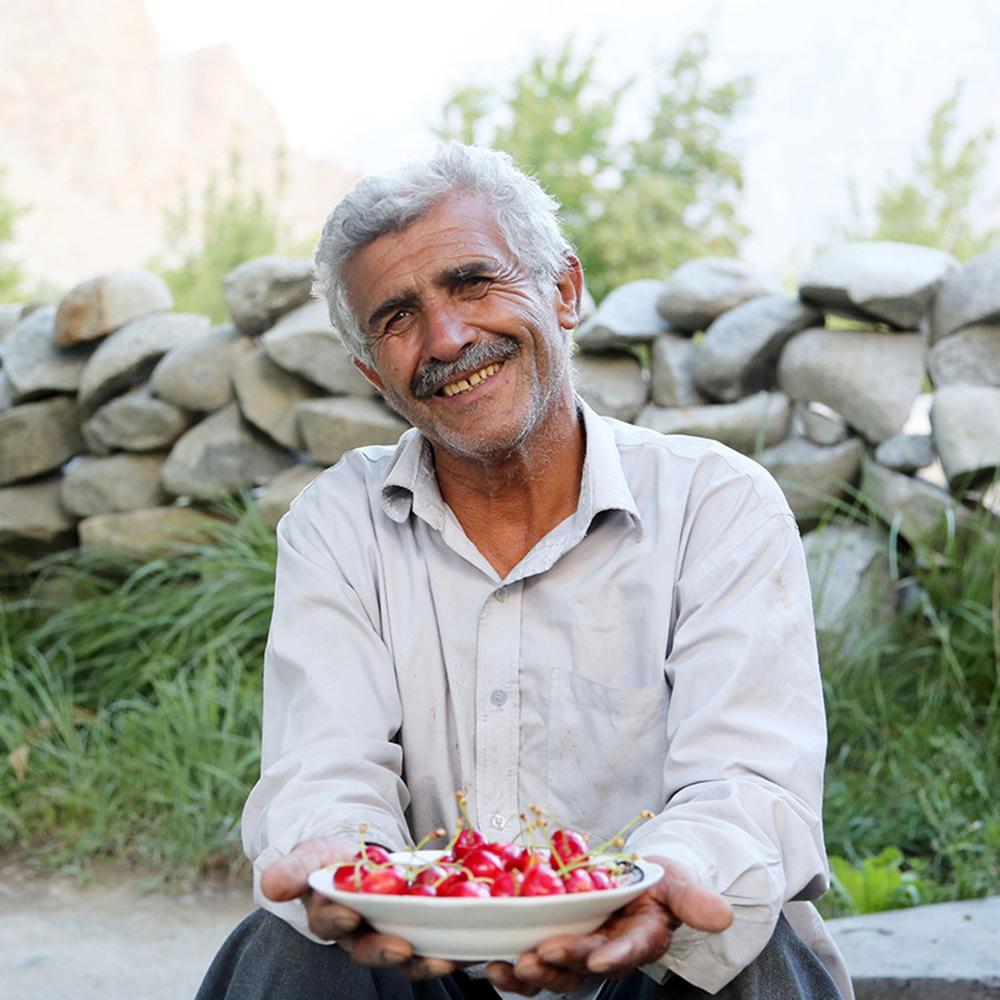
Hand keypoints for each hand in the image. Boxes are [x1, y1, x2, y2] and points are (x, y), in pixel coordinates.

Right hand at [260, 837, 456, 980]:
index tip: (349, 914)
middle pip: (371, 950)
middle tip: (401, 948)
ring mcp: (392, 932)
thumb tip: (269, 885)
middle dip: (385, 951)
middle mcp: (360, 934)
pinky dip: (452, 945)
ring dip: (425, 960)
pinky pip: (436, 941)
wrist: (358, 853)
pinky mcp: (420, 928)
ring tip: (445, 960)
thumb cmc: (329, 859)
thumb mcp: (311, 855)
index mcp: (331, 915)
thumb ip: (293, 870)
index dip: (339, 921)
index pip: (331, 923)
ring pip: (407, 955)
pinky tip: (471, 945)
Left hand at [484, 856, 732, 996]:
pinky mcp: (554, 943)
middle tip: (536, 955)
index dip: (613, 954)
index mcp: (640, 938)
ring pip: (553, 973)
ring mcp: (578, 951)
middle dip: (560, 963)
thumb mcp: (679, 883)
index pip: (628, 949)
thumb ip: (694, 900)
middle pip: (583, 965)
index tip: (598, 955)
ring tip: (505, 965)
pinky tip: (487, 962)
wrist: (638, 880)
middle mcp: (608, 951)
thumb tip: (723, 915)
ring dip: (529, 973)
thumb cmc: (660, 882)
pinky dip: (510, 966)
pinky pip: (531, 961)